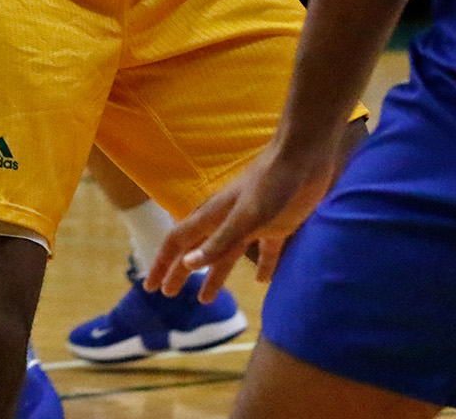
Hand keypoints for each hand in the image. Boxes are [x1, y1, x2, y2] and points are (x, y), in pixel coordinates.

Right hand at [146, 136, 342, 304]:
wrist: (304, 157)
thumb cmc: (272, 183)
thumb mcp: (247, 216)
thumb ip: (220, 241)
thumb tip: (188, 264)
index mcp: (213, 216)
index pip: (179, 243)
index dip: (163, 264)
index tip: (151, 287)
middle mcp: (227, 221)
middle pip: (198, 251)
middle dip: (181, 272)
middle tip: (169, 294)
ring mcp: (252, 224)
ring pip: (226, 255)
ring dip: (215, 275)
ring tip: (205, 299)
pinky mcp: (277, 225)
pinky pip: (264, 252)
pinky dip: (262, 267)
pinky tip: (262, 281)